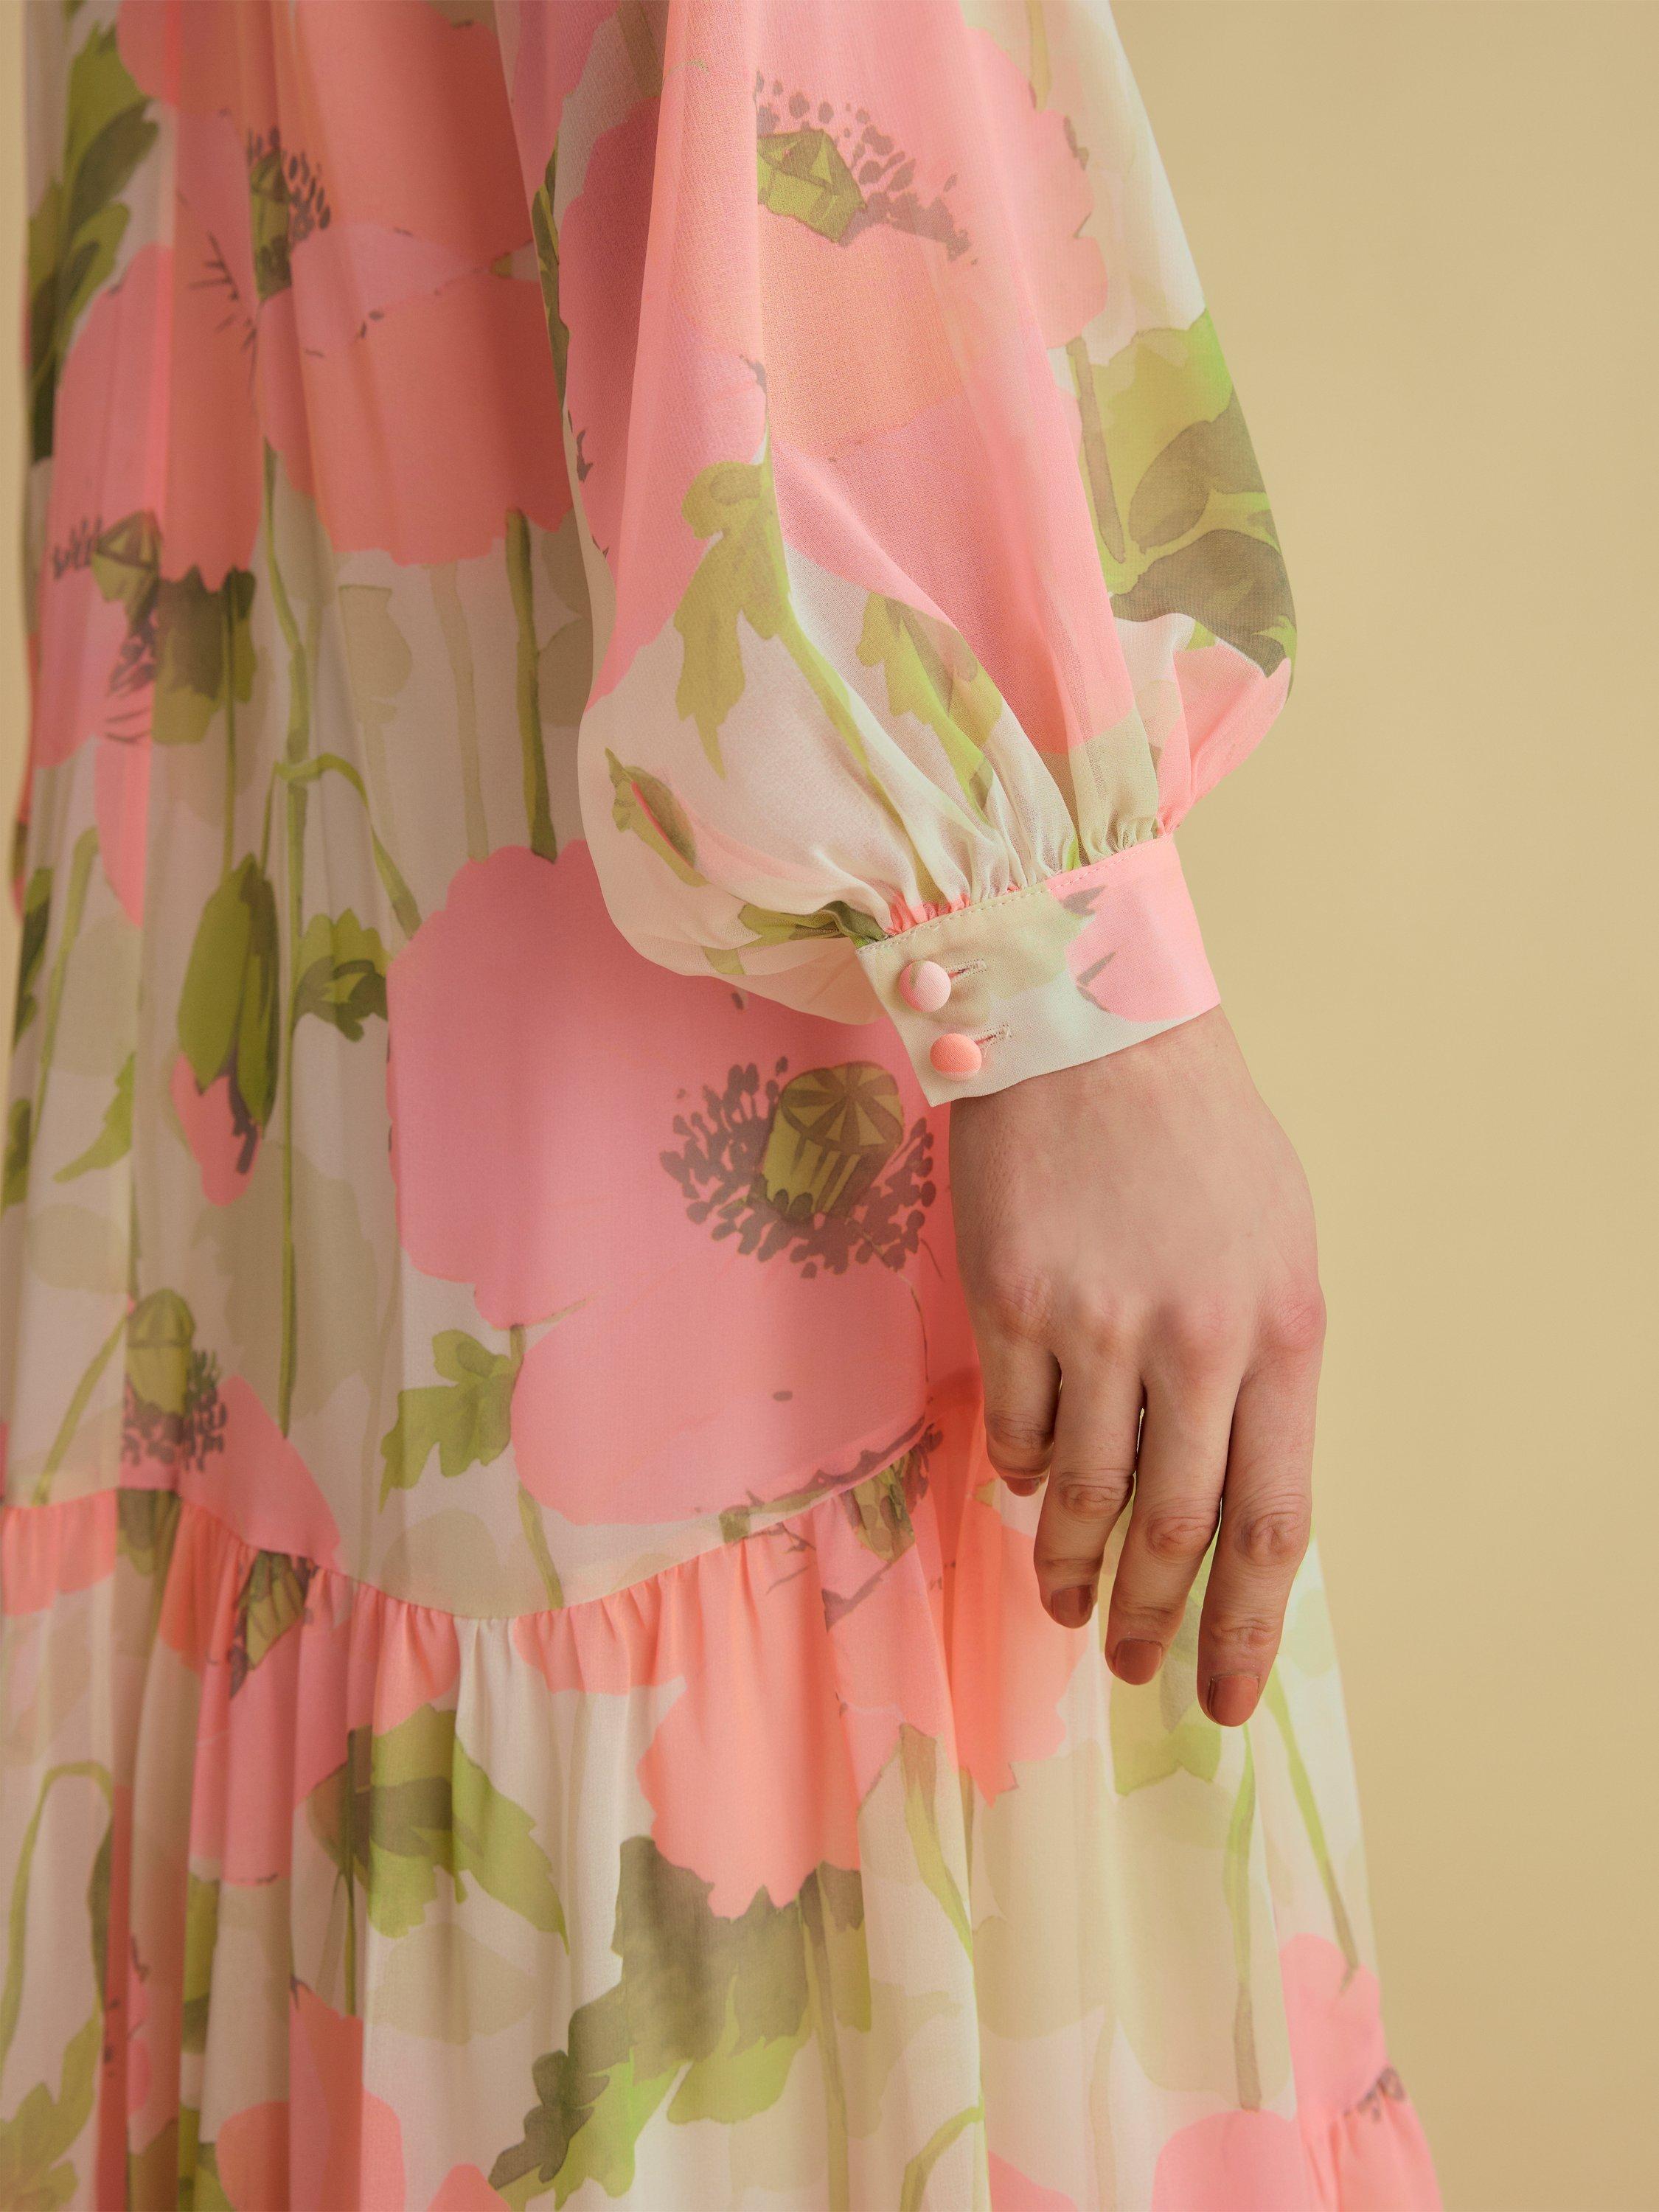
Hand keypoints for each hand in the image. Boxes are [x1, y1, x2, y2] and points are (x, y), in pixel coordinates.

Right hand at [948, 1007, 1324, 1726]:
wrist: (1091, 1029)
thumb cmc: (1196, 1138)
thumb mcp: (1277, 1246)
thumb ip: (1262, 1369)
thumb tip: (1223, 1487)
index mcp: (1283, 1332)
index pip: (1272, 1521)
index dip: (1247, 1626)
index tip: (1223, 1694)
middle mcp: (1195, 1340)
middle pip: (1175, 1528)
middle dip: (1151, 1616)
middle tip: (1130, 1662)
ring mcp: (1095, 1324)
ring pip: (1078, 1493)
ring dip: (1066, 1563)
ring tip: (1060, 1597)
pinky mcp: (1010, 1302)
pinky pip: (1012, 1428)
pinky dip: (1015, 1470)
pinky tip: (1019, 1480)